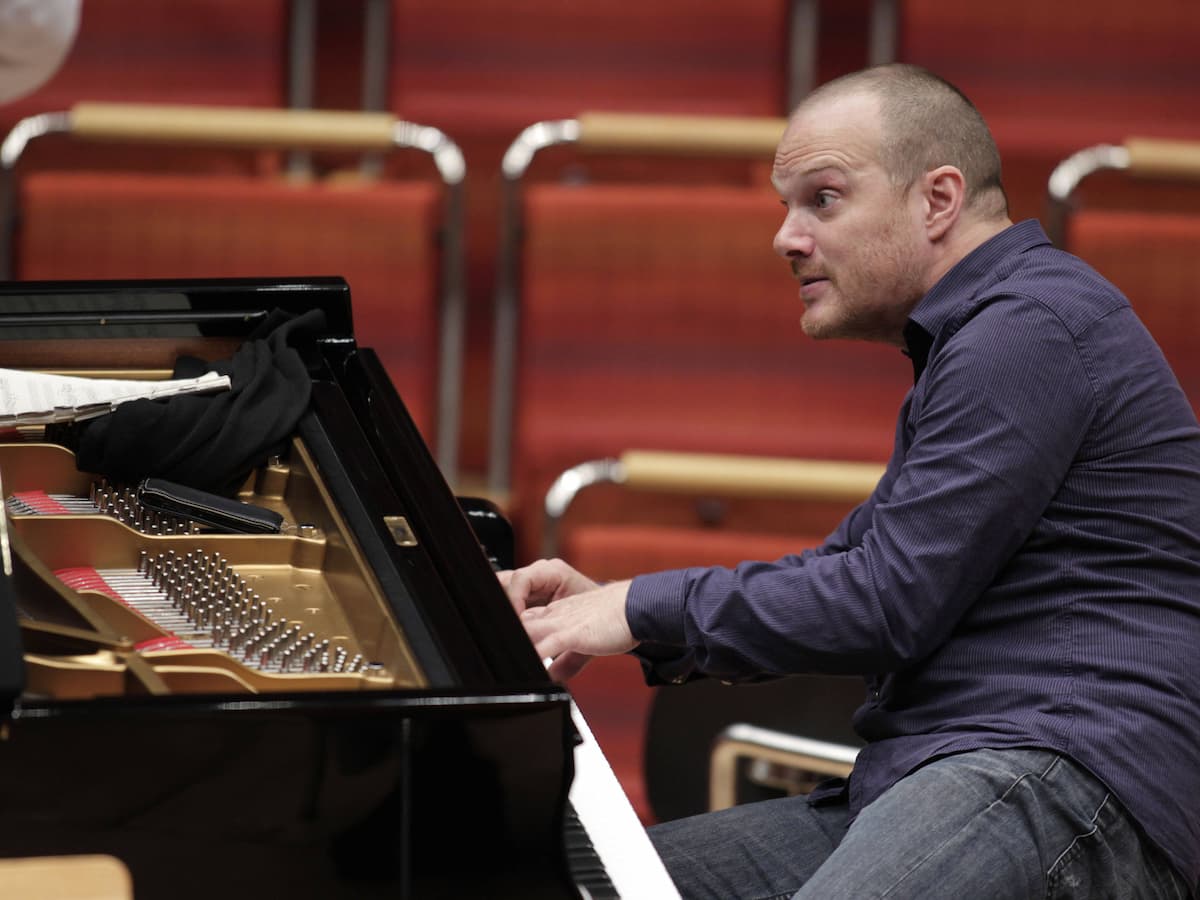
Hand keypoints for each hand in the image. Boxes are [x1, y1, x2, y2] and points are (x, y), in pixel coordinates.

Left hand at [497, 560, 637, 680]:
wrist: (637, 607)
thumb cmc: (615, 621)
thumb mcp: (584, 642)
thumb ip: (565, 661)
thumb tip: (548, 677)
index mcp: (554, 614)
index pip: (520, 619)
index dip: (506, 631)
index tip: (490, 645)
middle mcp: (553, 615)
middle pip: (516, 621)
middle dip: (498, 634)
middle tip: (482, 654)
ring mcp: (561, 622)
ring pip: (525, 630)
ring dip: (512, 642)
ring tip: (495, 663)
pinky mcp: (573, 633)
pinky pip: (547, 644)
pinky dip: (535, 655)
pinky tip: (527, 667)